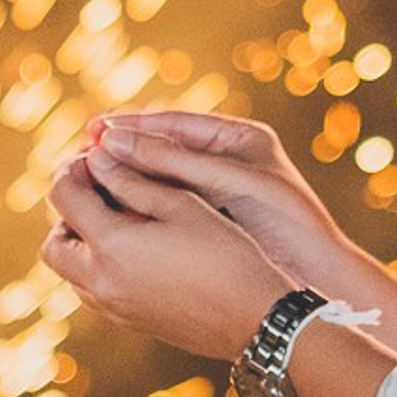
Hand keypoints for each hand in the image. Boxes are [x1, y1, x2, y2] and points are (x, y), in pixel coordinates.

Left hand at [43, 144, 290, 361]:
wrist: (255, 319)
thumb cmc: (226, 254)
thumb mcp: (182, 204)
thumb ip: (132, 179)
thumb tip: (98, 157)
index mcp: (111, 247)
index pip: (63, 198)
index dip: (72, 169)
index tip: (94, 157)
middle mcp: (101, 283)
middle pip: (54, 244)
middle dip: (68, 213)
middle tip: (99, 190)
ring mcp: (113, 308)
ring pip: (71, 272)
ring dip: (82, 241)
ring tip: (121, 217)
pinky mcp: (130, 322)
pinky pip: (93, 291)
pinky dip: (99, 265)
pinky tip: (137, 247)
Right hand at [87, 112, 363, 290]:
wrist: (318, 274)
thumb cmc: (283, 220)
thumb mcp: (227, 181)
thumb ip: (173, 161)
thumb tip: (111, 139)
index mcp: (235, 137)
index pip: (173, 122)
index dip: (131, 125)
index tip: (92, 129)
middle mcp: (220, 162)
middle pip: (159, 150)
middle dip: (120, 154)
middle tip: (78, 157)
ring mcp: (212, 196)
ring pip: (155, 183)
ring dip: (122, 184)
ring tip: (83, 186)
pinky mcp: (207, 227)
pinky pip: (162, 213)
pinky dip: (136, 212)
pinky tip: (108, 219)